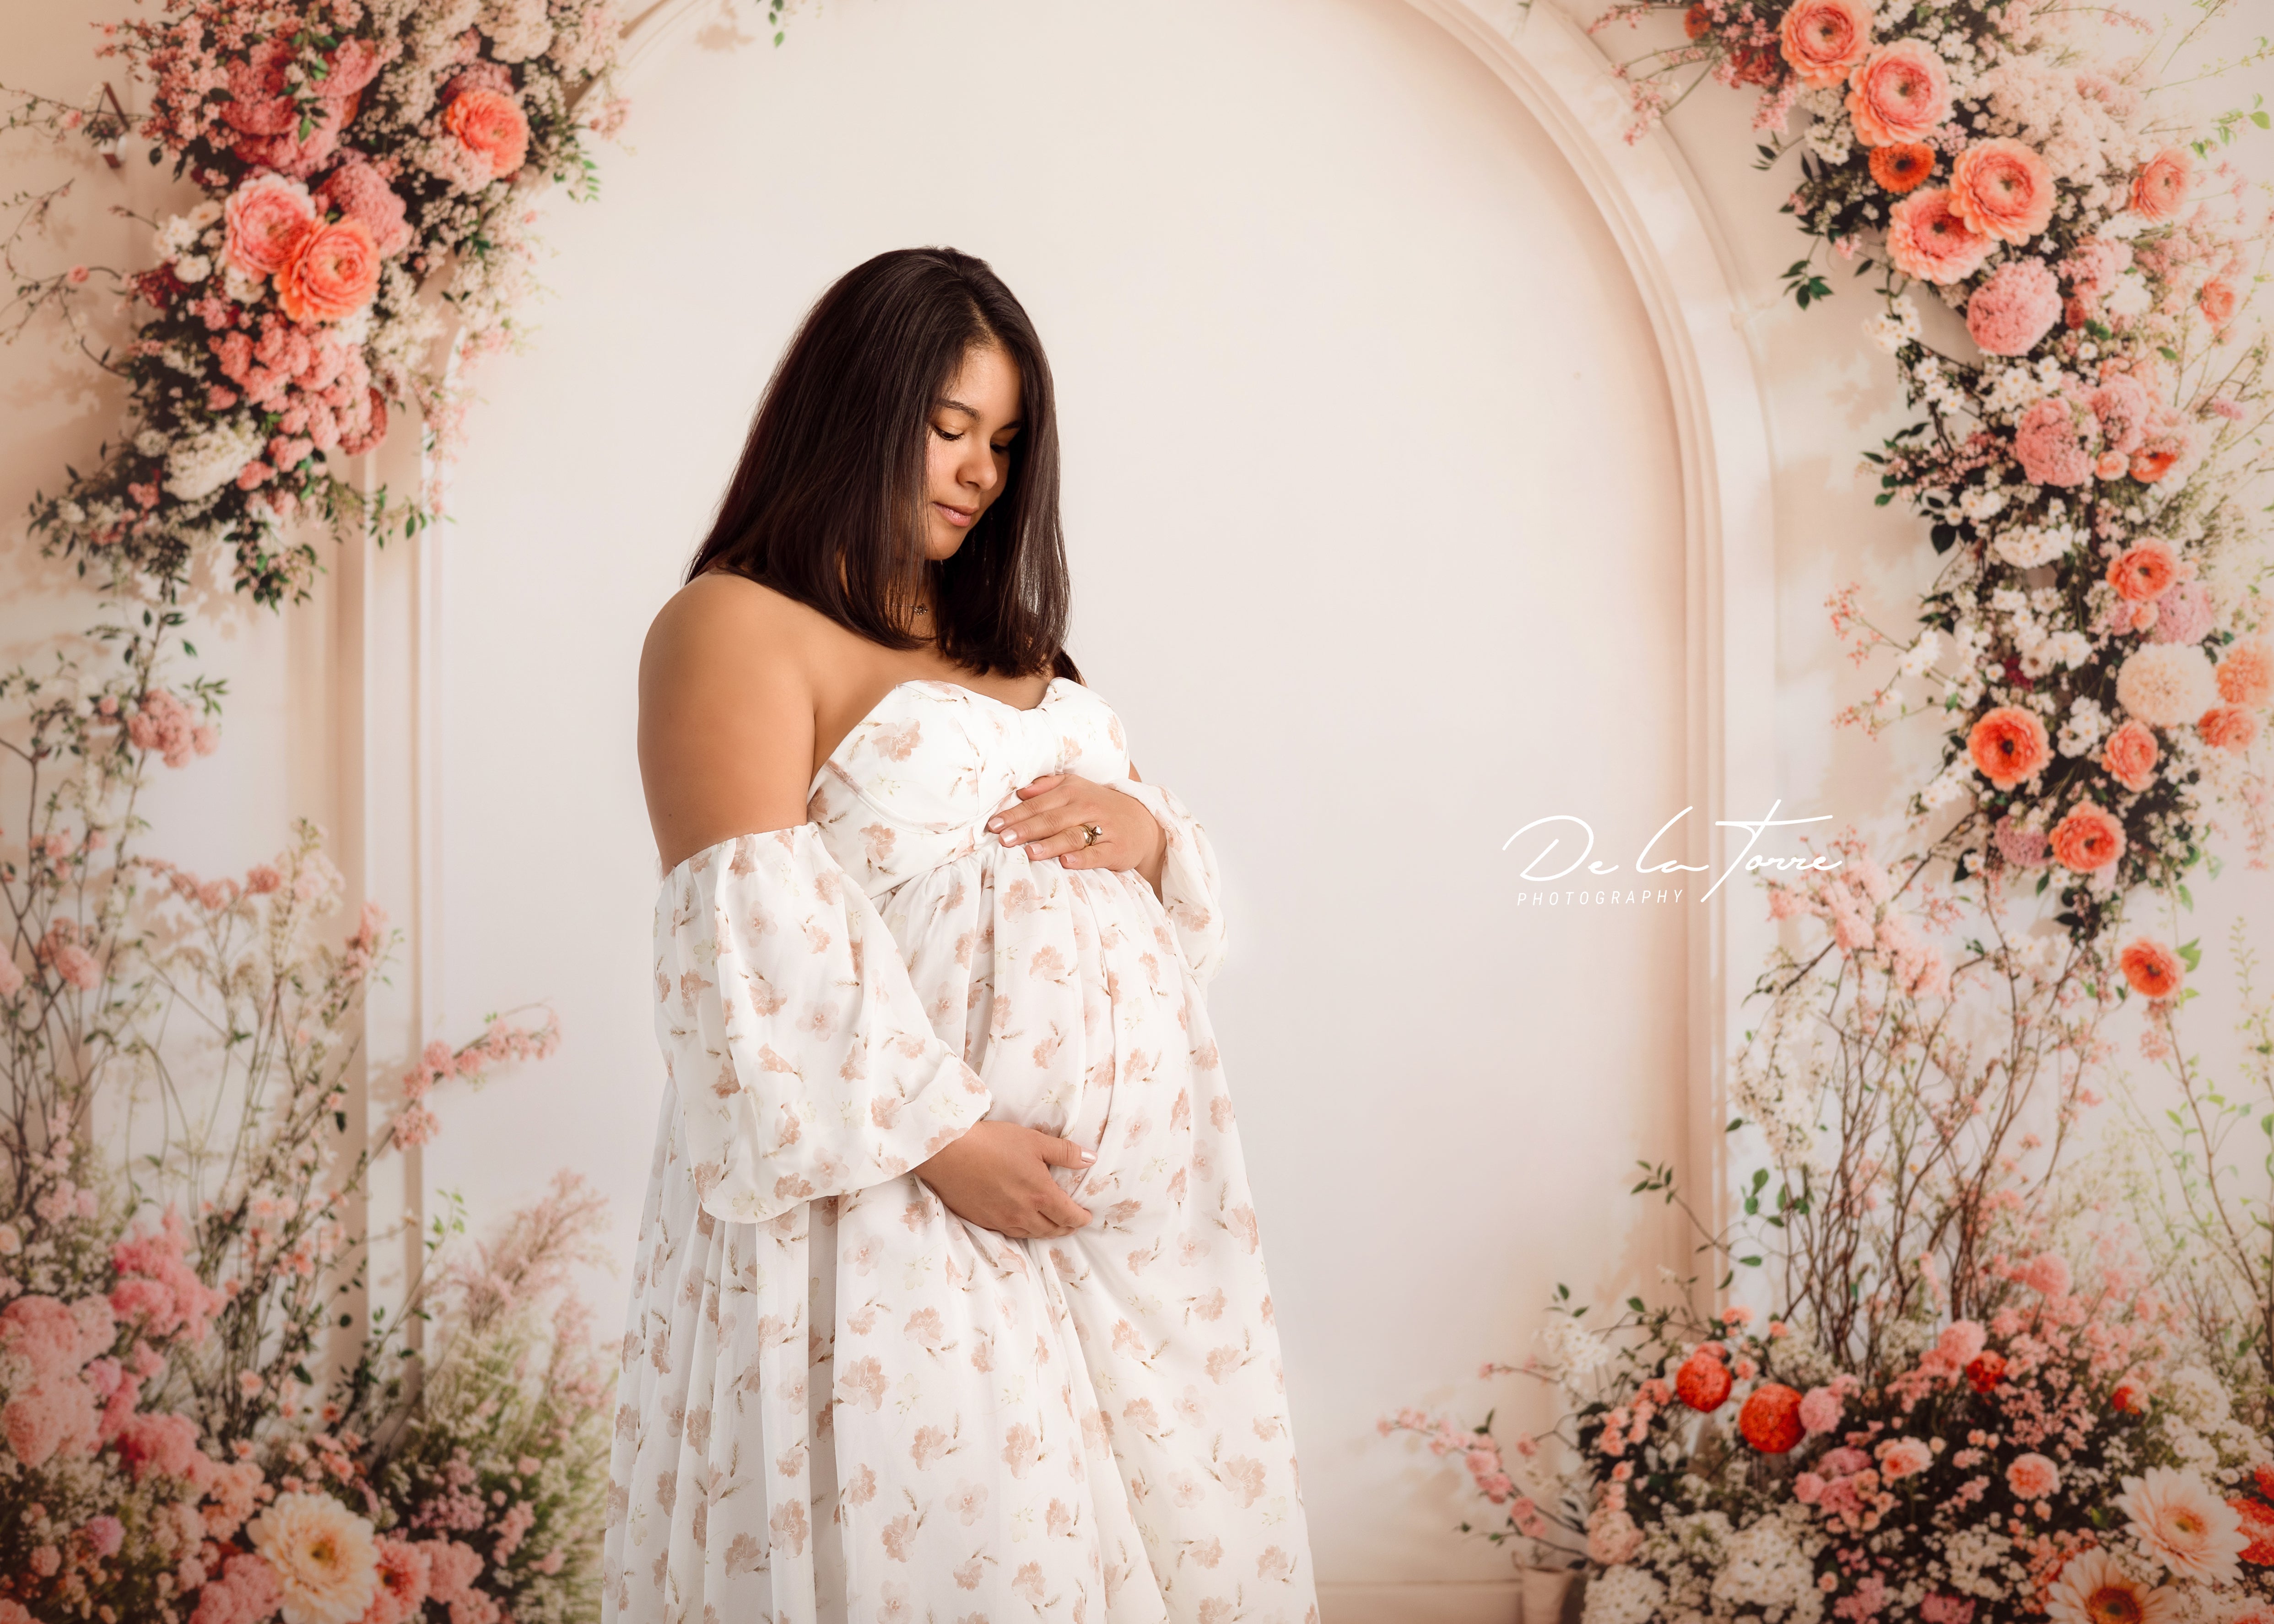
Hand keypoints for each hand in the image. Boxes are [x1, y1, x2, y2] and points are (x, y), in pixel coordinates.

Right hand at [914, 1120, 1095, 1238]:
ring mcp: (1001, 1220)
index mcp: (1040, 1194)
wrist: (948, 1153)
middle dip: (1066, 1228)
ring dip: (1046, 1232)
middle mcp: (1023, 1213)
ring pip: (1031, 1234)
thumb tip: (1091, 1159)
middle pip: (1051, 1229)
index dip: (1081, 1218)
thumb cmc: (992, 1142)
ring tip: (1052, 1227)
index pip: (1068, 1215)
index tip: (1086, 1217)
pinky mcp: (982, 1221)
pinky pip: (1009, 1233)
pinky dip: (1023, 1231)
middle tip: (1073, 1224)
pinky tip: (1023, 1225)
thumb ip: (1065, 1152)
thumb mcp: (1034, 1141)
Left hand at [985, 772, 1163, 875]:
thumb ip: (1048, 786)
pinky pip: (1097, 854)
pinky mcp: (1116, 849)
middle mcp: (1087, 807)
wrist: (1143, 822)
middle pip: (1051, 819)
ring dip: (1049, 844)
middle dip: (1025, 829)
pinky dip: (1082, 858)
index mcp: (1072, 791)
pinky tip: (1066, 862)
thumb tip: (1020, 790)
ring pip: (1072, 836)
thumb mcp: (1076, 788)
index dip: (1015, 814)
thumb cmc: (1100, 806)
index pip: (1038, 804)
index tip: (993, 825)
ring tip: (1028, 851)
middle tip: (1002, 839)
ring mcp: (1103, 828)